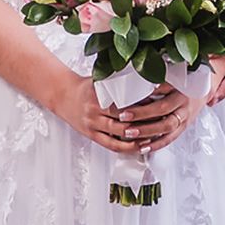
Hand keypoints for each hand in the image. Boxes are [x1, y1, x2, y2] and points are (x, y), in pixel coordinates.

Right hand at [53, 76, 203, 151]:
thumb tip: (146, 77)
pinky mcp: (92, 135)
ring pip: (120, 134)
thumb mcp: (100, 79)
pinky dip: (128, 147)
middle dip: (144, 122)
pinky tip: (140, 146)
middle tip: (162, 120)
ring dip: (139, 135)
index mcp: (98, 95)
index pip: (125, 102)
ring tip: (156, 134)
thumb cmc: (86, 86)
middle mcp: (95, 111)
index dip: (142, 105)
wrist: (62, 96)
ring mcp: (93, 125)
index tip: (158, 103)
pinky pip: (112, 145)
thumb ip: (119, 80)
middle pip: (125, 120)